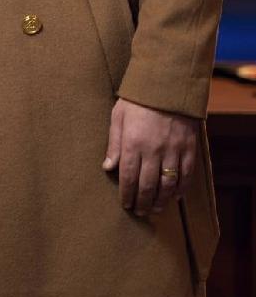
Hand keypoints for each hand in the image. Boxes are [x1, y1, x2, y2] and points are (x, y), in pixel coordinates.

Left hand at [102, 97, 198, 215]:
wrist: (168, 84)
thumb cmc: (138, 99)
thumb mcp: (118, 116)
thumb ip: (113, 143)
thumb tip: (107, 168)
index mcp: (133, 143)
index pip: (128, 177)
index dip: (126, 195)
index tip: (125, 205)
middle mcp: (153, 150)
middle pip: (148, 185)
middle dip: (142, 202)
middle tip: (139, 212)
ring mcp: (173, 150)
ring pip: (168, 185)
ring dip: (161, 201)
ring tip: (155, 209)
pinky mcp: (189, 148)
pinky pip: (186, 175)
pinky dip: (180, 189)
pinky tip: (174, 197)